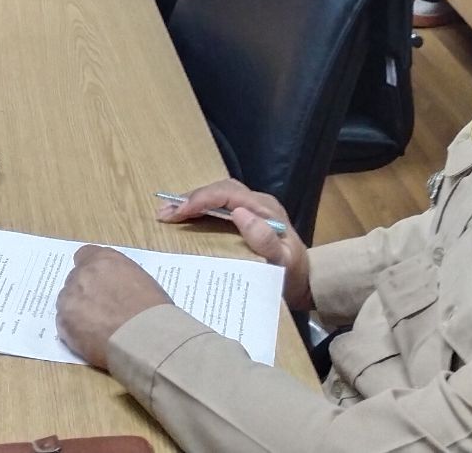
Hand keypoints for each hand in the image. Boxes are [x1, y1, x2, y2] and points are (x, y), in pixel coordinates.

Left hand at [55, 246, 175, 369]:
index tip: (97, 283)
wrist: (146, 340)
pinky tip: (92, 340)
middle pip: (75, 281)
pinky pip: (64, 325)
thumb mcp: (141, 281)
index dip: (90, 271)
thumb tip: (114, 289)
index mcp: (104, 260)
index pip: (85, 256)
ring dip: (77, 313)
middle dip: (84, 293)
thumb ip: (120, 279)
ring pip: (67, 303)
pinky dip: (75, 332)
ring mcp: (70, 298)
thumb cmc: (153, 313)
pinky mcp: (64, 323)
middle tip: (100, 311)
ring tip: (97, 330)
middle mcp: (83, 274)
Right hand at [154, 180, 309, 308]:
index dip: (202, 199)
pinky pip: (220, 205)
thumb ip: (265, 240)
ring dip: (193, 201)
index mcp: (265, 209)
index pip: (228, 194)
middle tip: (165, 214)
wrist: (306, 281)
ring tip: (167, 214)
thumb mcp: (284, 263)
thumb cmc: (293, 274)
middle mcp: (258, 203)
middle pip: (220, 190)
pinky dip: (200, 208)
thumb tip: (240, 214)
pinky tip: (184, 217)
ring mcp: (253, 208)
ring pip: (218, 194)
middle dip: (191, 199)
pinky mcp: (247, 216)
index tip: (180, 212)